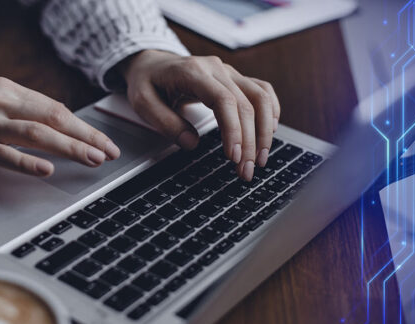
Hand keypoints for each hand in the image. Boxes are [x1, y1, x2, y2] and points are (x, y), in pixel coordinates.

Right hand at [0, 77, 120, 176]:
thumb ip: (13, 113)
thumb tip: (50, 130)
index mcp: (2, 89)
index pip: (53, 106)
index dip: (82, 124)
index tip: (102, 138)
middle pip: (52, 117)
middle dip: (86, 135)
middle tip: (109, 151)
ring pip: (36, 134)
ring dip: (69, 147)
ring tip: (92, 160)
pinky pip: (4, 154)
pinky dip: (28, 161)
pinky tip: (47, 169)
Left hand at [119, 50, 279, 180]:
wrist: (152, 63)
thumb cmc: (147, 82)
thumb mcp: (143, 103)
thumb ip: (166, 123)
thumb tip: (192, 143)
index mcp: (193, 72)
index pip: (224, 100)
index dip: (233, 129)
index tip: (234, 156)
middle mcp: (217, 69)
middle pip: (246, 104)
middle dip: (250, 141)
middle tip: (246, 170)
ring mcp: (229, 72)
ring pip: (261, 97)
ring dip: (265, 130)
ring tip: (260, 158)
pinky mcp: (235, 79)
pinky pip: (262, 91)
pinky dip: (270, 112)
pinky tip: (270, 132)